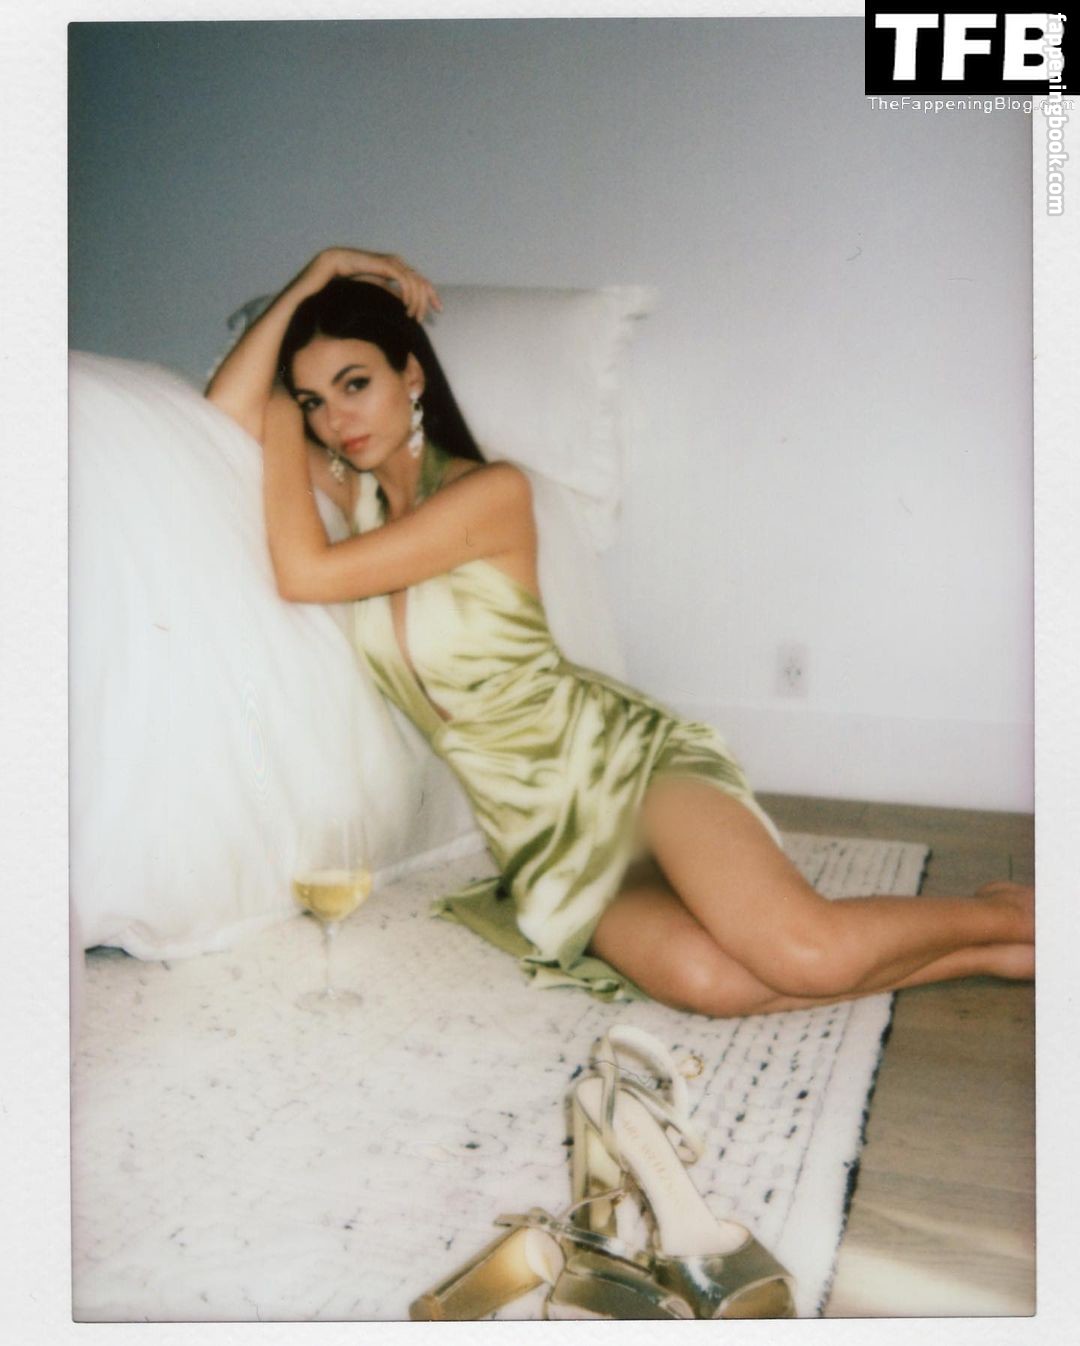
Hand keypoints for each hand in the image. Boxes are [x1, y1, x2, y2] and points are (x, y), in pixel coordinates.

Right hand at [307, 248, 441, 320]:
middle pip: (423, 282)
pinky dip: (408, 294)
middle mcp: (398, 264)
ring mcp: (393, 263)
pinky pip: (404, 280)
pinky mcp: (386, 264)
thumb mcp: (376, 291)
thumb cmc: (352, 279)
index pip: (421, 282)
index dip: (432, 295)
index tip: (438, 310)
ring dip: (417, 301)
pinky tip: (406, 306)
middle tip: (424, 318)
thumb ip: (390, 296)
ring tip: (412, 316)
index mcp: (397, 270)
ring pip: (415, 282)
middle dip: (428, 300)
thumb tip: (402, 307)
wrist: (336, 265)